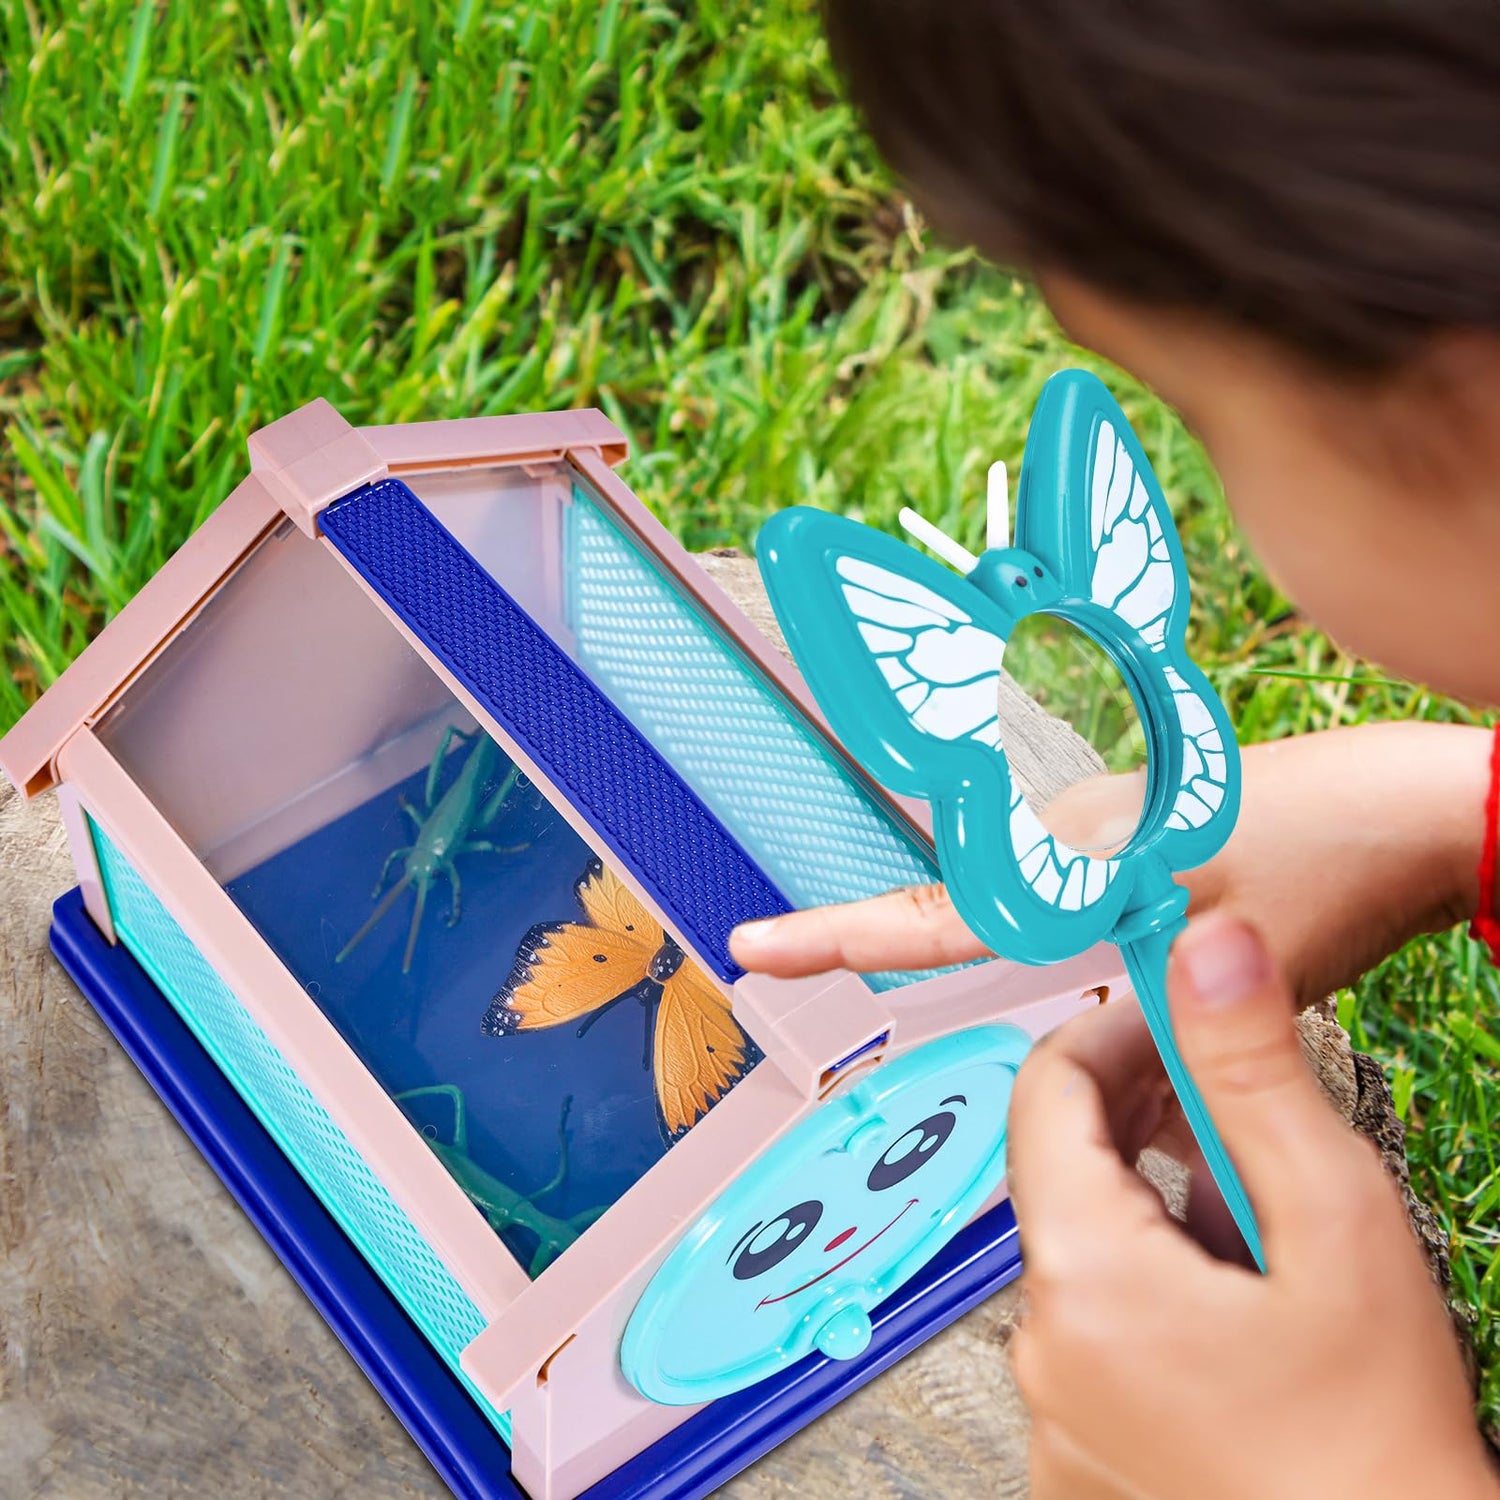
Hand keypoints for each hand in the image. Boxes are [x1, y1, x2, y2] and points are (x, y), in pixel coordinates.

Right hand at [729, 723, 1490, 1003]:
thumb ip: (1129, 1040)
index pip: (930, 914)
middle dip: (923, 947)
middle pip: (969, 907)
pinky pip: (1076, 898)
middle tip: (835, 956)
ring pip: (1028, 910)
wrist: (1413, 810)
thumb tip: (1072, 1095)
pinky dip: (1084, 951)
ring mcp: (1106, 822)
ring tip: (1093, 997)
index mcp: (1074, 855)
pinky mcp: (1141, 832)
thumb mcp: (1217, 980)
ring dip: (1040, 968)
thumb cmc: (1328, 878)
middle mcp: (1073, 824)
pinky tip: (1134, 984)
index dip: (833, 937)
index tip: (754, 946)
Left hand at [1009, 913, 1495, 1499]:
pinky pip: (1096, 1337)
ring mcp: (1055, 1413)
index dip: (1111, 1034)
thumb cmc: (1382, 1444)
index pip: (1045, 1092)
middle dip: (1144, 1118)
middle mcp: (1039, 1347)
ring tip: (1258, 1218)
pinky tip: (1237, 1304)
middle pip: (1065, 1174)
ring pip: (1088, 1254)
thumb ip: (1254, 1071)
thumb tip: (1208, 945)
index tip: (1177, 1017)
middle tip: (1230, 1103)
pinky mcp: (1080, 1458)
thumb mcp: (1334, 1224)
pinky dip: (1152, 1293)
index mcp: (1081, 1276)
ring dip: (1159, 1210)